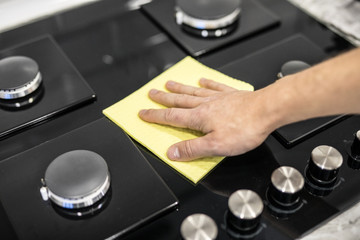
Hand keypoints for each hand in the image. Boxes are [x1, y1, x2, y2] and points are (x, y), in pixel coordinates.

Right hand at [139, 78, 273, 160]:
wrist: (267, 110)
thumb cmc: (245, 129)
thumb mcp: (216, 146)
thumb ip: (192, 149)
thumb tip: (172, 153)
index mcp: (199, 118)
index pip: (171, 117)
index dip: (155, 116)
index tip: (143, 113)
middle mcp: (206, 105)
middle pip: (179, 100)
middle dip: (163, 98)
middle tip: (151, 93)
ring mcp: (218, 98)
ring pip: (193, 91)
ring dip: (179, 88)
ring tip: (168, 83)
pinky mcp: (231, 94)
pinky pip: (215, 86)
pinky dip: (207, 83)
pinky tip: (202, 80)